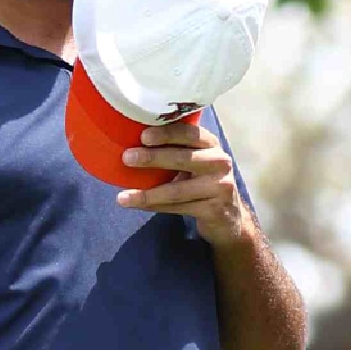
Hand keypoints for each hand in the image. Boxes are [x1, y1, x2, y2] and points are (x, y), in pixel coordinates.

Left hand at [116, 122, 252, 246]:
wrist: (228, 216)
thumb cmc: (201, 181)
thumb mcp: (196, 160)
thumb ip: (175, 149)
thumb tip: (131, 141)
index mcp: (211, 144)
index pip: (189, 133)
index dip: (166, 134)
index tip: (143, 136)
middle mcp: (219, 162)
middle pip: (183, 159)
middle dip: (152, 158)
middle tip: (127, 158)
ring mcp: (220, 187)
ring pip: (177, 190)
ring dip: (147, 193)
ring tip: (122, 197)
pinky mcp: (214, 210)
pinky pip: (177, 208)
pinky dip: (153, 206)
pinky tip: (135, 205)